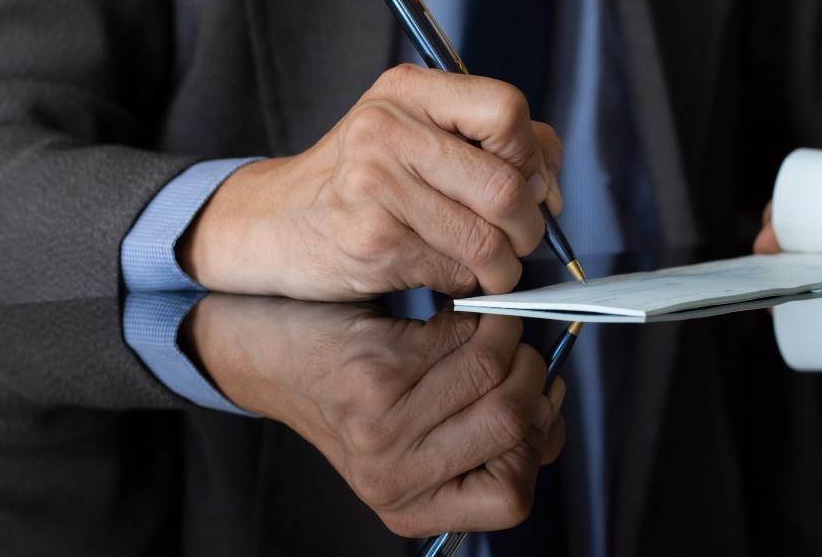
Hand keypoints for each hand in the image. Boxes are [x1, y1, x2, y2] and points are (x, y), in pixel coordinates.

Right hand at [179, 63, 564, 299]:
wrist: (271, 223)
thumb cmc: (359, 181)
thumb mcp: (414, 135)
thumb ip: (488, 142)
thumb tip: (552, 185)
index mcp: (409, 90)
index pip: (507, 110)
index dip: (534, 156)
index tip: (532, 186)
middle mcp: (388, 128)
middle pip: (507, 184)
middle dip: (530, 227)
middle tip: (520, 241)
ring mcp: (375, 183)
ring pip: (488, 238)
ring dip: (504, 266)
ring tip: (491, 267)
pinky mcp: (372, 239)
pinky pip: (455, 271)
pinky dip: (465, 283)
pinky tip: (445, 275)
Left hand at [182, 295, 565, 536]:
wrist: (270, 350)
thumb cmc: (356, 386)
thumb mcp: (421, 432)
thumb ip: (484, 433)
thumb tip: (551, 401)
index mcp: (414, 508)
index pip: (513, 498)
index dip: (539, 440)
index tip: (535, 399)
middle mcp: (397, 483)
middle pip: (513, 425)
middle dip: (530, 372)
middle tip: (513, 348)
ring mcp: (384, 435)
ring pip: (494, 373)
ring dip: (504, 334)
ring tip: (484, 324)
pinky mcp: (375, 381)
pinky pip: (464, 338)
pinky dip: (474, 314)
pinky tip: (452, 313)